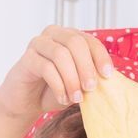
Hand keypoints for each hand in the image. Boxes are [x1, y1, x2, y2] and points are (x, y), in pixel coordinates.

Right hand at [0, 26, 114, 122]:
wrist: (27, 102)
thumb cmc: (54, 90)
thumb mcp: (78, 84)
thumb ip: (91, 77)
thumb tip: (111, 79)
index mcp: (69, 37)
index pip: (89, 40)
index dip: (100, 56)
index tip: (108, 75)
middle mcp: (54, 35)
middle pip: (75, 42)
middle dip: (86, 67)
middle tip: (91, 88)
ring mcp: (38, 44)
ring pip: (60, 54)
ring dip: (72, 79)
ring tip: (77, 98)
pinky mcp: (26, 58)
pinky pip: (46, 67)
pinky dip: (58, 85)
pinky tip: (63, 98)